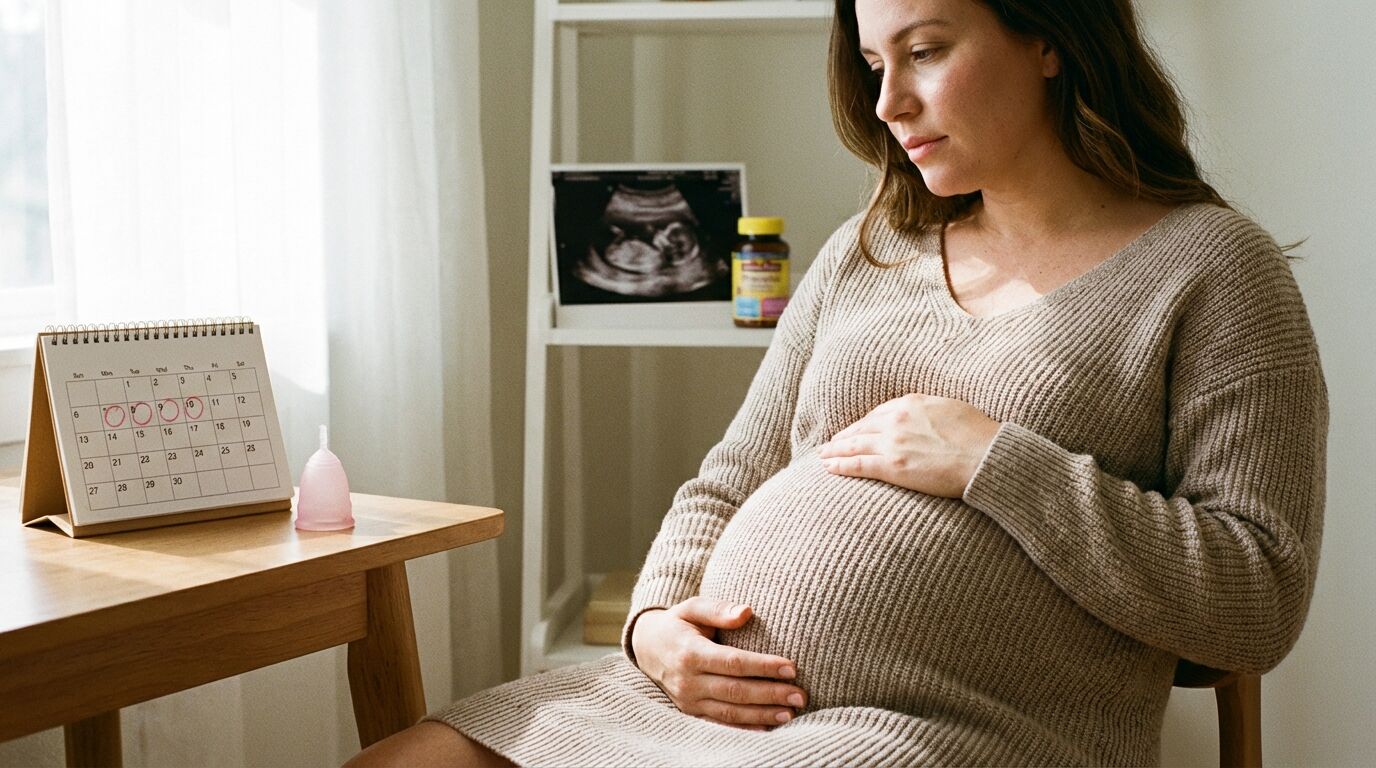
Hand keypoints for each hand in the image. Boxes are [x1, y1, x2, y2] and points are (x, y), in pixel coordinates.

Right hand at [630, 597, 806, 729]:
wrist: (647, 648)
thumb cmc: (677, 624)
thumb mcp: (692, 607)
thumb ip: (718, 609)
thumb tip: (747, 612)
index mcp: (690, 653)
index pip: (733, 662)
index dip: (763, 666)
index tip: (791, 667)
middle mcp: (688, 681)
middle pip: (736, 691)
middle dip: (771, 694)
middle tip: (800, 695)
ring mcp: (688, 700)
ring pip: (731, 712)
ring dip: (763, 714)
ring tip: (791, 713)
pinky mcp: (691, 712)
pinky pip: (720, 724)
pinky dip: (745, 728)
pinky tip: (769, 726)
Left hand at [819, 393, 1000, 496]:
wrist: (986, 456)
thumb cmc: (979, 435)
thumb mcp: (952, 408)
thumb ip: (929, 410)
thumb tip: (924, 415)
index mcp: (911, 403)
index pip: (878, 413)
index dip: (863, 423)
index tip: (855, 429)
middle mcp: (896, 420)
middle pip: (861, 428)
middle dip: (844, 436)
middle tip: (830, 443)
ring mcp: (893, 443)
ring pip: (854, 445)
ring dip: (835, 450)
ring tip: (823, 456)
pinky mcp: (893, 466)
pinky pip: (859, 465)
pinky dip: (841, 466)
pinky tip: (830, 468)